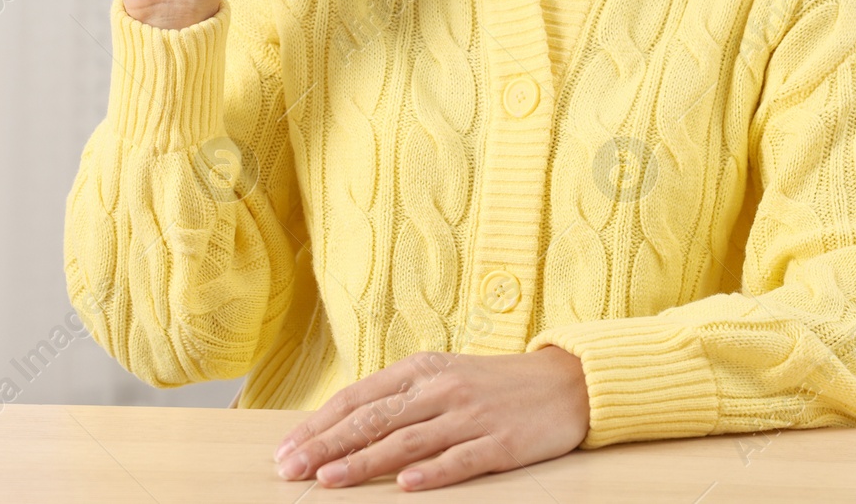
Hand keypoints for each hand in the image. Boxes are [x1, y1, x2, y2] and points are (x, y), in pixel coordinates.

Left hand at [272, 346, 589, 491]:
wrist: (568, 382)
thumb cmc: (496, 385)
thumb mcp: (444, 377)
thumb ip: (400, 399)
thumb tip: (344, 428)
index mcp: (423, 370)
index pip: (359, 398)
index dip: (319, 425)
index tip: (287, 450)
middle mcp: (442, 389)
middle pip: (373, 420)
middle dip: (326, 447)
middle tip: (290, 470)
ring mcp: (471, 416)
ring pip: (407, 440)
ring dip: (364, 462)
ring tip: (329, 481)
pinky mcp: (501, 443)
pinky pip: (461, 459)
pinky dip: (432, 472)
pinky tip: (406, 485)